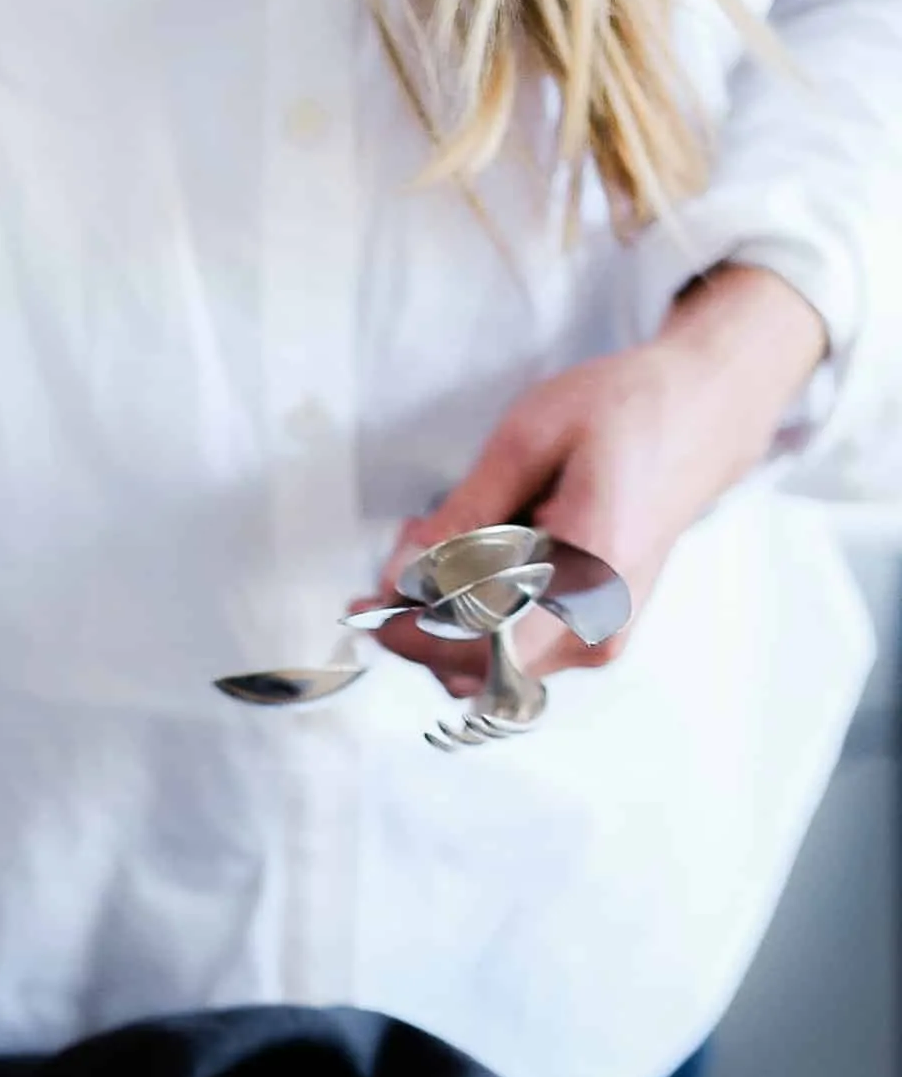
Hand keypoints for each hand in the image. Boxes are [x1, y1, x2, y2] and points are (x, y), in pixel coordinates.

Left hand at [353, 264, 827, 693]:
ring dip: (442, 616)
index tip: (372, 600)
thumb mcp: (530, 437)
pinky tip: (472, 557)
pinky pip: (511, 648)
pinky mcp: (591, 637)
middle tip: (407, 544)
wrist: (703, 414)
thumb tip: (402, 575)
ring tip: (442, 537)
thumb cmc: (627, 412)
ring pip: (486, 663)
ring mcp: (598, 638)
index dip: (415, 634)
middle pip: (475, 665)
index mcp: (591, 570)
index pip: (483, 645)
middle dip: (421, 616)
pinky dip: (473, 615)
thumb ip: (463, 514)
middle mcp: (598, 623)